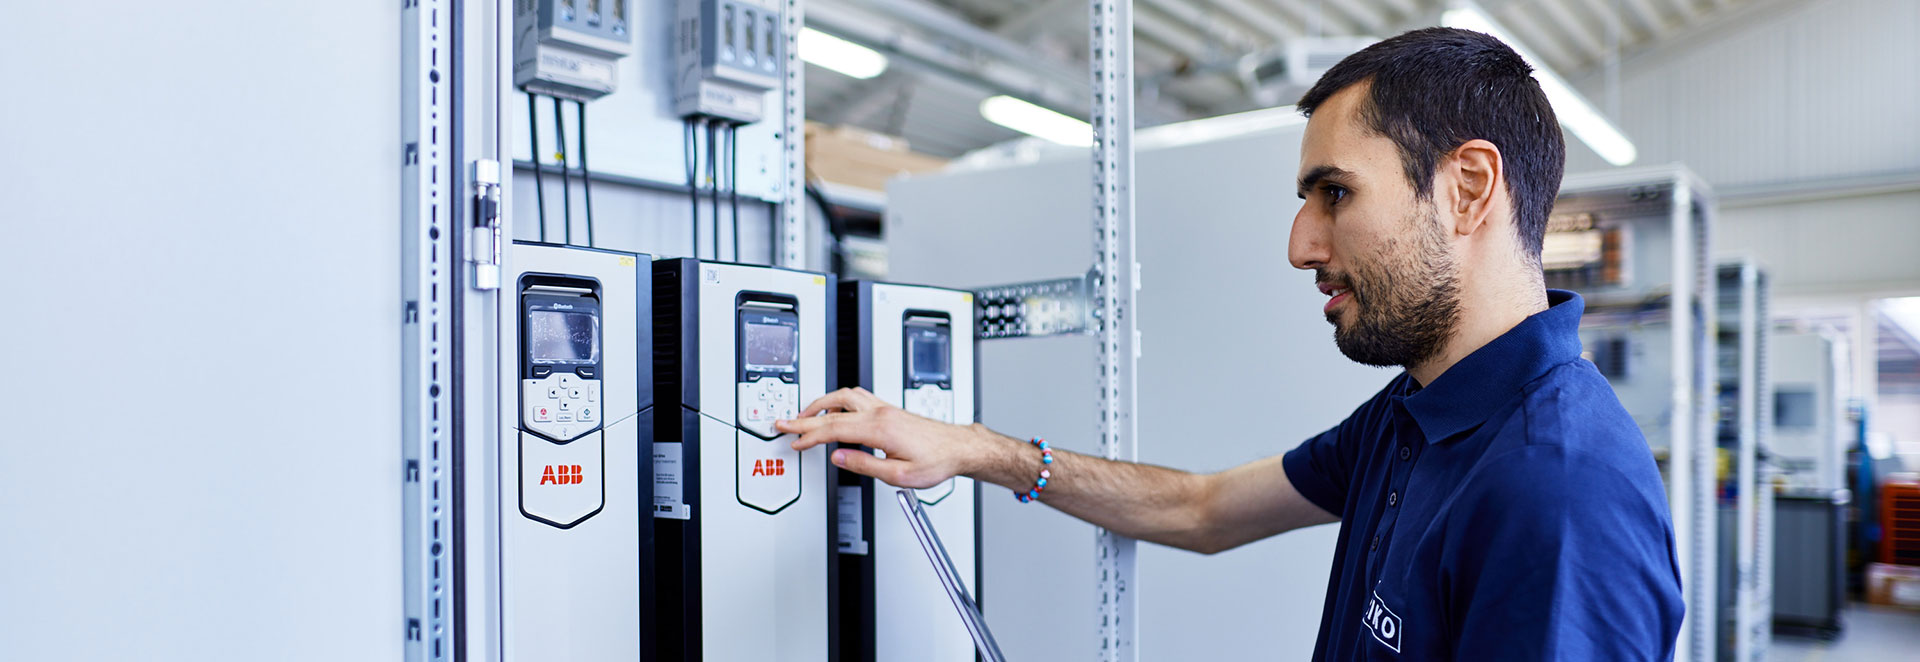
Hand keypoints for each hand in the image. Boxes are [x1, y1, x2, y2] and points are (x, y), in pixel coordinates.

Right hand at [775, 387, 981, 488]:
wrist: (957, 448)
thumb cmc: (936, 461)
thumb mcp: (899, 476)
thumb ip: (865, 466)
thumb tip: (838, 458)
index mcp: (879, 429)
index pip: (833, 429)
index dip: (809, 436)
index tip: (793, 441)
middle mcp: (880, 413)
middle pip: (832, 410)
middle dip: (804, 417)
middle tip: (783, 423)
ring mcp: (884, 408)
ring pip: (844, 396)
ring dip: (820, 404)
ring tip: (804, 416)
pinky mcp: (889, 409)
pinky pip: (856, 398)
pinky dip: (837, 402)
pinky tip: (834, 410)